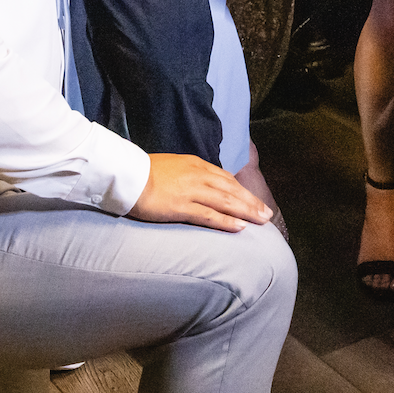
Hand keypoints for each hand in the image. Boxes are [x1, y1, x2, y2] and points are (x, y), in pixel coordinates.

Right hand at [129, 153, 273, 231]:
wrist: (126, 175)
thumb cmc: (143, 172)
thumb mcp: (172, 167)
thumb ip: (188, 175)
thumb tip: (199, 185)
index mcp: (195, 164)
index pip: (225, 178)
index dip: (242, 191)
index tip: (254, 200)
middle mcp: (198, 175)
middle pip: (231, 190)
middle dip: (252, 202)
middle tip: (267, 214)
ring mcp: (191, 191)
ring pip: (226, 201)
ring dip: (247, 211)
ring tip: (262, 221)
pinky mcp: (182, 206)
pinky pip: (209, 214)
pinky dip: (226, 221)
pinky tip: (239, 227)